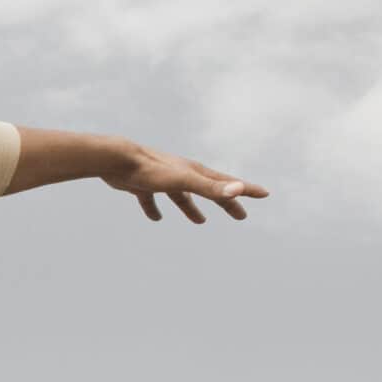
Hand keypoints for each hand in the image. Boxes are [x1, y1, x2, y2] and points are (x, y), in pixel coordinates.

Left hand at [102, 144, 268, 222]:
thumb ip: (209, 187)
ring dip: (191, 208)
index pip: (228, 183)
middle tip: (240, 216)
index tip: (264, 194)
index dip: (247, 190)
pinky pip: (151, 200)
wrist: (116, 159)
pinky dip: (155, 208)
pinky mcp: (141, 185)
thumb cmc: (150, 170)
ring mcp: (161, 179)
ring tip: (199, 221)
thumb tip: (237, 191)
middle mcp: (182, 174)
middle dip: (226, 203)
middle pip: (209, 191)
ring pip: (181, 196)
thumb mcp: (184, 181)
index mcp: (195, 173)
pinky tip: (155, 218)